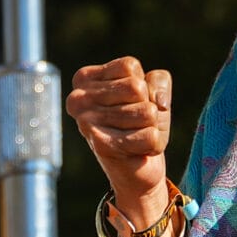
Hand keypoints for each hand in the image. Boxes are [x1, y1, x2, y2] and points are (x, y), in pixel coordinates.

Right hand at [66, 56, 172, 229]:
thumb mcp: (152, 92)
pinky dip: (153, 144)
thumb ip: (159, 80)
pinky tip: (138, 151)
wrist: (136, 170)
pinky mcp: (101, 146)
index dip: (142, 85)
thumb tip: (156, 102)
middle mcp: (78, 99)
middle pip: (138, 88)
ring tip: (135, 136)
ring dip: (151, 127)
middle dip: (147, 107)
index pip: (129, 66)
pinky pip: (150, 136)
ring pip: (147, 112)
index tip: (129, 102)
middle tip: (134, 123)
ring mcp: (86, 123)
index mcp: (84, 79)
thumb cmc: (140, 124)